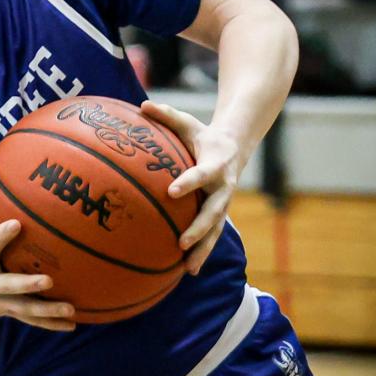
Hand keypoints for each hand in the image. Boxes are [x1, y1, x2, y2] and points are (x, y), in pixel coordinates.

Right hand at [0, 177, 75, 330]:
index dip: (2, 236)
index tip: (17, 224)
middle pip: (9, 286)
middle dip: (27, 285)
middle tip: (49, 280)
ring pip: (24, 309)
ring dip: (47, 311)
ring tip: (70, 311)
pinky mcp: (7, 312)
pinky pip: (31, 320)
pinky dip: (50, 323)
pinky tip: (73, 324)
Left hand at [140, 99, 241, 275]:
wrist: (234, 147)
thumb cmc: (201, 135)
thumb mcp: (186, 123)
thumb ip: (166, 115)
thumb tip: (141, 105)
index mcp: (214, 164)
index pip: (202, 174)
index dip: (189, 182)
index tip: (172, 191)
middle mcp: (223, 187)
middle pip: (213, 211)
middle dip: (198, 228)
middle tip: (181, 241)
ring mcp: (223, 204)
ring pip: (215, 230)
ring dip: (203, 250)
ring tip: (188, 268)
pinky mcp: (219, 215)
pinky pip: (212, 236)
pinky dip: (202, 253)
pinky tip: (187, 271)